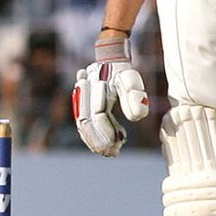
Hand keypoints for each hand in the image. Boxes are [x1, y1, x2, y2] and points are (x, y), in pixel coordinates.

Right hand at [72, 35, 147, 155]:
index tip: (122, 142)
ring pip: (82, 126)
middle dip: (99, 140)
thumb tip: (136, 117)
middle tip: (114, 152)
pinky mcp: (79, 107)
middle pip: (85, 122)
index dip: (108, 130)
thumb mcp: (131, 81)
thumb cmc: (122, 74)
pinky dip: (91, 137)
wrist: (107, 63)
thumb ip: (135, 97)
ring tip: (111, 151)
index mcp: (96, 85)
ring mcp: (79, 99)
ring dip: (94, 141)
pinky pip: (81, 126)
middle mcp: (83, 92)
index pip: (98, 114)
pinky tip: (105, 143)